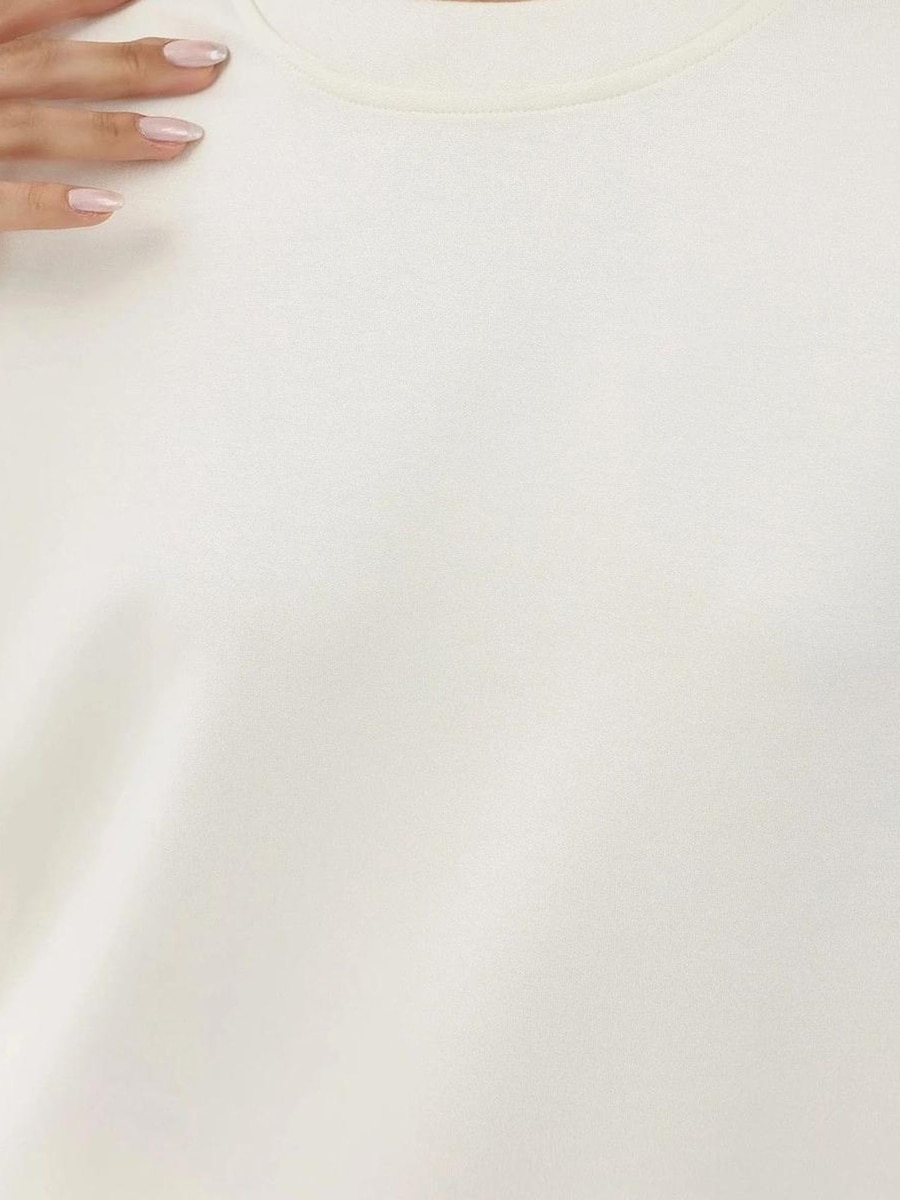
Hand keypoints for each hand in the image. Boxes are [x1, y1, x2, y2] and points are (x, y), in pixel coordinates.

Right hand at [0, 0, 228, 230]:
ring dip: (110, 131)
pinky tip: (107, 204)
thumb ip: (7, 62)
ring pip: (38, 128)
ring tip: (179, 137)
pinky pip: (6, 201)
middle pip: (52, 66)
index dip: (81, 2)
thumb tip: (51, 58)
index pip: (24, 13)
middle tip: (203, 63)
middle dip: (130, 65)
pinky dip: (52, 202)